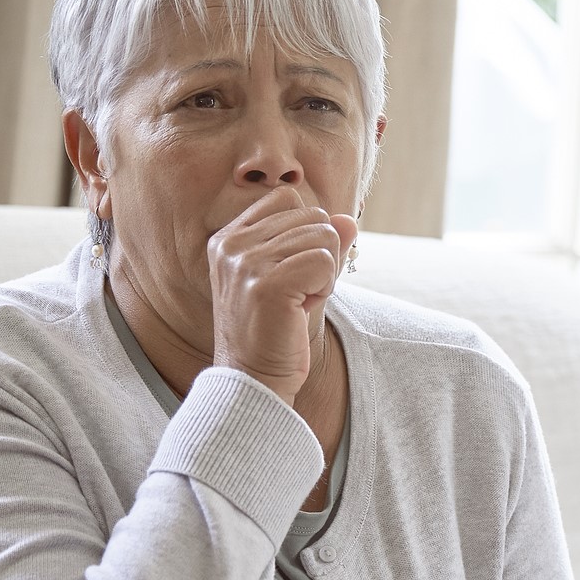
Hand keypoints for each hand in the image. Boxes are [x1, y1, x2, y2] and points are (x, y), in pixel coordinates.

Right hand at [205, 187, 358, 404]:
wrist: (254, 379)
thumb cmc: (275, 330)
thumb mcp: (297, 278)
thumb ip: (320, 243)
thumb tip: (349, 220)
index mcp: (229, 238)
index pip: (288, 199)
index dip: (306, 233)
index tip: (292, 272)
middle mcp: (232, 245)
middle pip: (313, 216)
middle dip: (320, 255)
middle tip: (297, 292)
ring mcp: (246, 263)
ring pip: (324, 236)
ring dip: (324, 274)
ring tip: (297, 302)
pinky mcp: (267, 284)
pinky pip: (324, 261)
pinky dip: (325, 287)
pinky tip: (301, 309)